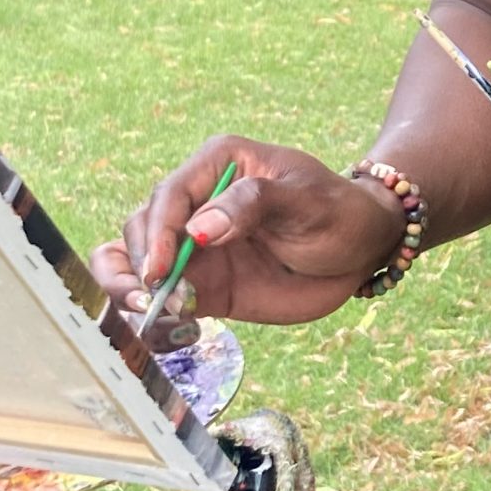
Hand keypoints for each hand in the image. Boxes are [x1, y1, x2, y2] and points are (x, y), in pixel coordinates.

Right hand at [89, 135, 406, 329]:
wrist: (361, 249)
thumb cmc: (338, 212)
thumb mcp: (307, 202)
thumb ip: (254, 205)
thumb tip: (199, 229)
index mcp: (218, 163)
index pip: (170, 195)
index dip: (159, 232)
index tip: (162, 269)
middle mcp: (196, 202)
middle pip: (143, 228)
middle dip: (139, 263)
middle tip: (150, 298)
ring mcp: (195, 245)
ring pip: (138, 260)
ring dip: (129, 286)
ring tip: (144, 311)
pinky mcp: (203, 283)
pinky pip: (161, 294)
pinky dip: (149, 311)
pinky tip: (161, 327)